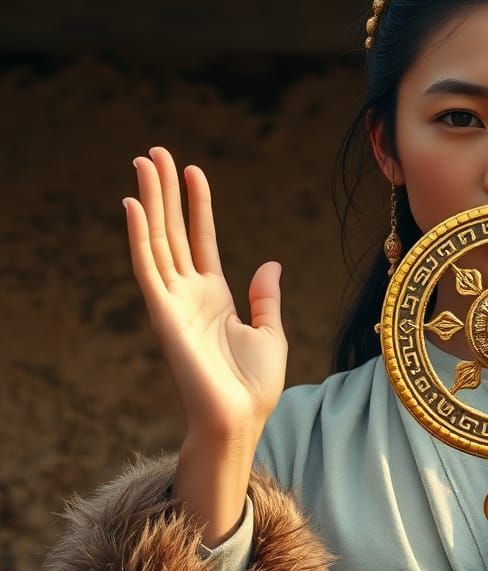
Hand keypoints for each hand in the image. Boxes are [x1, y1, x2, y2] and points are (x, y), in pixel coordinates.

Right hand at [123, 146, 287, 442]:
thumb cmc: (254, 385)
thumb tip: (268, 262)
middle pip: (173, 231)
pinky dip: (139, 235)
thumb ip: (265, 296)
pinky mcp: (162, 314)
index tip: (193, 171)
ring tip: (144, 162)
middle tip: (155, 152)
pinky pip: (147, 267)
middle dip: (165, 192)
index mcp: (214, 296)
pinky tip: (134, 204)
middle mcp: (189, 293)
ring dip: (150, 201)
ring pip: (157, 240)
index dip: (197, 206)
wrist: (240, 418)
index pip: (202, 239)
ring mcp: (173, 301)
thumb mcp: (270, 332)